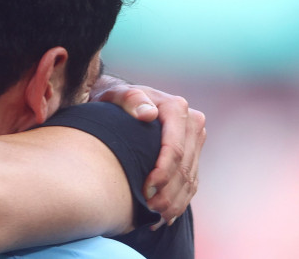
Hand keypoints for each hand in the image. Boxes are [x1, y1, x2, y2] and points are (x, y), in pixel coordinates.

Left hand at [92, 83, 206, 227]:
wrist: (123, 102)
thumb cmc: (116, 99)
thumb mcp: (117, 95)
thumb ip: (130, 99)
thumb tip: (148, 113)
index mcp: (176, 109)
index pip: (175, 149)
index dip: (162, 173)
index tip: (145, 190)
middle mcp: (192, 124)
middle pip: (185, 167)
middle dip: (168, 193)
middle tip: (149, 210)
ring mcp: (195, 140)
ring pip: (190, 179)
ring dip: (175, 202)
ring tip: (156, 218)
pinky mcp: (194, 154)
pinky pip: (191, 182)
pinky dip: (180, 201)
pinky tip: (165, 217)